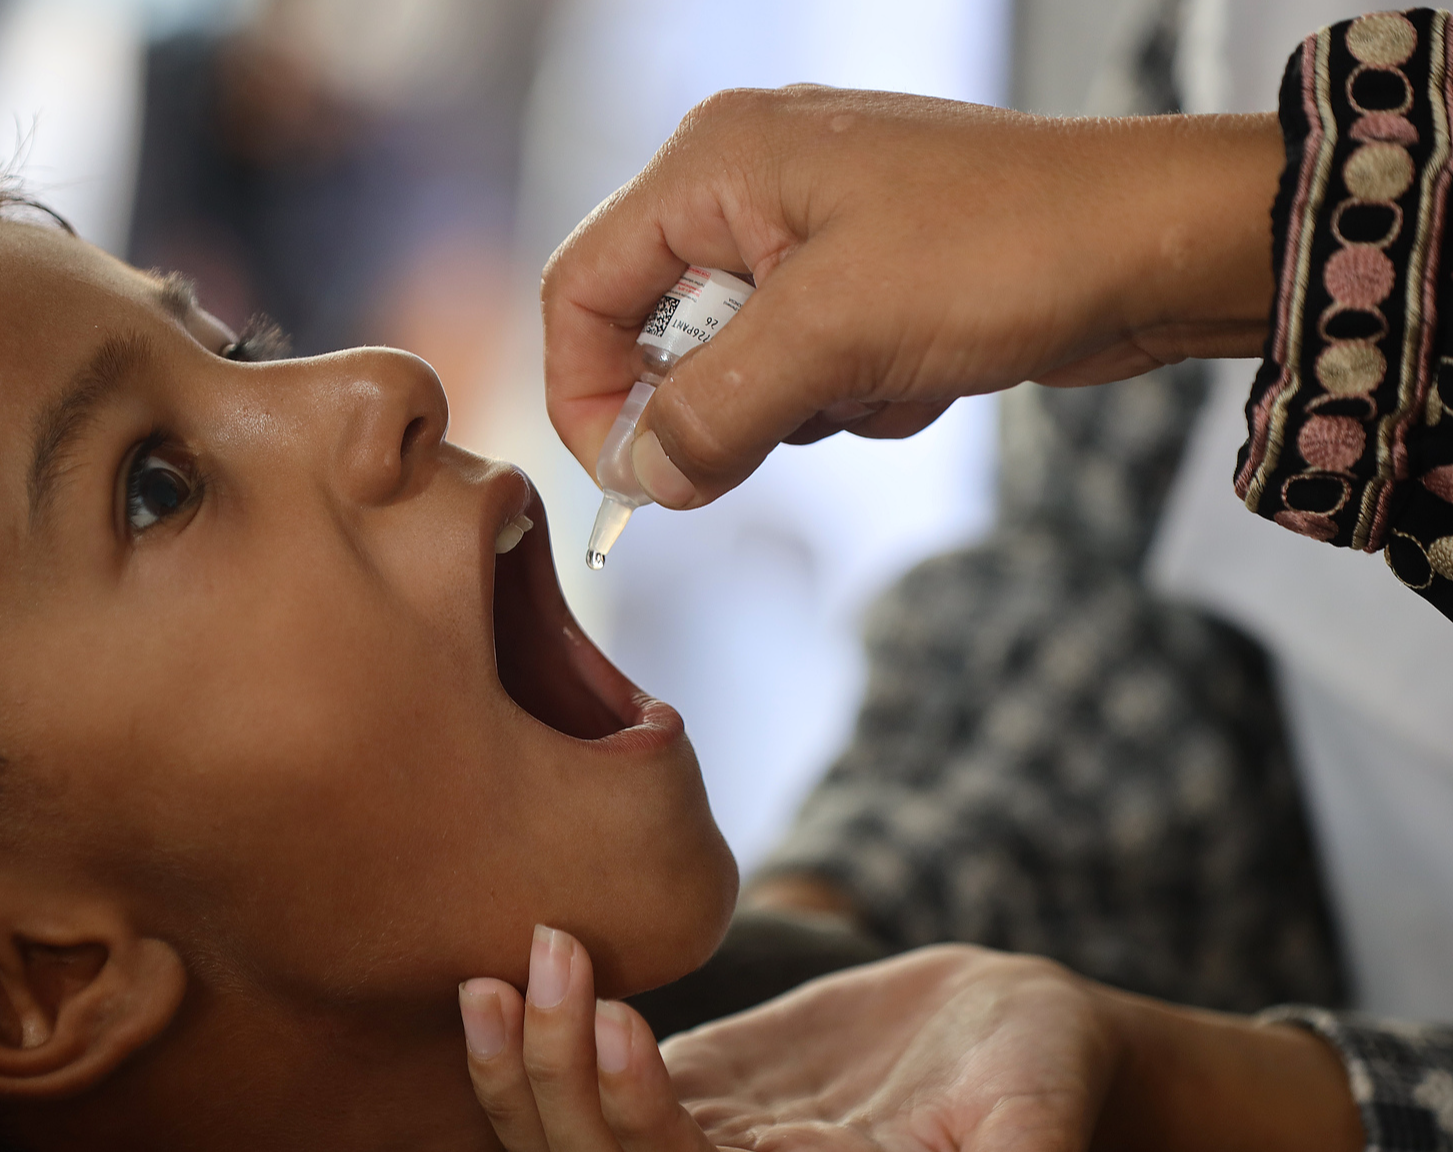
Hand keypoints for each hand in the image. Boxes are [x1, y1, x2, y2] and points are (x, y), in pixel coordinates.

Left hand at [465, 937, 1360, 1151]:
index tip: (616, 1021)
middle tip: (552, 960)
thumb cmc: (1049, 1080)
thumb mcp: (1033, 1125)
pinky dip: (542, 1040)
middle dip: (554, 1082)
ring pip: (576, 1134)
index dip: (631, 1121)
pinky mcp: (692, 1088)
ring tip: (506, 971)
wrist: (1023, 1033)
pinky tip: (510, 971)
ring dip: (527, 1066)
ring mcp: (703, 1144)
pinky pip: (593, 1081)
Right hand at [540, 87, 1283, 508]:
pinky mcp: (862, 276)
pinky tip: (928, 365)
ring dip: (806, 402)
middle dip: (728, 400)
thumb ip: (712, 411)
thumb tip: (640, 478)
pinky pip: (807, 368)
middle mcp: (745, 184)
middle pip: (658, 335)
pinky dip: (857, 392)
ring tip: (892, 367)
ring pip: (735, 367)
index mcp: (713, 164)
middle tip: (801, 414)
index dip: (586, 392)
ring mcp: (808, 229)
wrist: (1159, 242)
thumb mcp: (834, 337)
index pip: (581, 288)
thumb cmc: (1004, 248)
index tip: (630, 478)